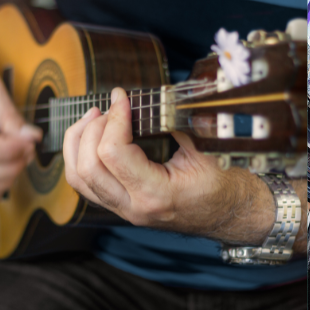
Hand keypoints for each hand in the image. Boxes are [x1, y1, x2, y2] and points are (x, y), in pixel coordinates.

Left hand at [61, 87, 272, 244]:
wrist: (231, 213)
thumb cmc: (223, 183)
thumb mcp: (205, 149)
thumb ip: (175, 123)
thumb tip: (151, 96)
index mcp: (156, 194)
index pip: (114, 154)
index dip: (114, 118)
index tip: (123, 97)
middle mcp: (134, 207)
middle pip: (87, 167)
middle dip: (91, 129)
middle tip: (107, 108)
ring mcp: (123, 210)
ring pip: (78, 178)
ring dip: (78, 142)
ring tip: (93, 117)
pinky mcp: (119, 206)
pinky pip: (84, 184)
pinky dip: (80, 156)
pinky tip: (90, 136)